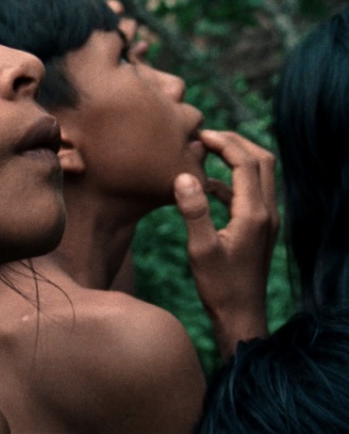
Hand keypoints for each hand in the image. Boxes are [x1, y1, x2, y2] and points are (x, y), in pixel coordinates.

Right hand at [173, 130, 277, 361]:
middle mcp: (267, 212)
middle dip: (236, 143)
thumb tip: (183, 176)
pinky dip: (231, 180)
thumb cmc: (219, 286)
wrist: (241, 315)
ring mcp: (266, 220)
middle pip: (262, 161)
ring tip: (206, 152)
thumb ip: (193, 211)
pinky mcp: (259, 228)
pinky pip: (250, 193)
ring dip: (236, 159)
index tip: (199, 135)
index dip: (224, 143)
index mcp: (254, 213)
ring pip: (260, 175)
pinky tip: (205, 187)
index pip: (246, 163)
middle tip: (206, 136)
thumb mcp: (201, 249)